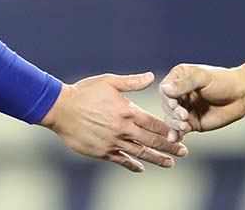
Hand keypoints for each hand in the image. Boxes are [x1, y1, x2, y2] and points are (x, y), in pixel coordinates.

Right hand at [41, 72, 187, 171]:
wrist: (60, 108)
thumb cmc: (84, 91)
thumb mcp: (109, 82)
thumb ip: (132, 82)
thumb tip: (152, 77)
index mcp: (127, 111)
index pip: (155, 123)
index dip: (170, 129)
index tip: (183, 133)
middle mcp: (123, 129)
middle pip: (152, 141)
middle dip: (170, 146)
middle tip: (184, 152)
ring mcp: (112, 142)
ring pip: (140, 153)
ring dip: (156, 159)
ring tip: (170, 163)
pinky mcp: (101, 151)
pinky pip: (121, 160)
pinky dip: (132, 164)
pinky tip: (141, 167)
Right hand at [159, 64, 244, 140]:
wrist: (241, 95)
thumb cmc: (223, 81)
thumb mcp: (203, 78)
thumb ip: (184, 84)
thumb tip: (165, 89)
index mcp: (179, 78)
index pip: (165, 89)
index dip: (167, 98)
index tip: (173, 104)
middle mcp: (179, 94)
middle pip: (166, 106)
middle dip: (173, 112)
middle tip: (184, 116)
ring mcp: (184, 109)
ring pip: (171, 119)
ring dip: (174, 124)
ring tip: (184, 126)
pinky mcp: (191, 123)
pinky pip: (179, 130)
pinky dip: (176, 134)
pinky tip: (175, 139)